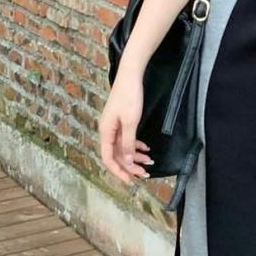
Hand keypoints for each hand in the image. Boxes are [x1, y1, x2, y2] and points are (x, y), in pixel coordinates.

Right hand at [99, 70, 153, 184]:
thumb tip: (127, 163)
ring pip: (123, 147)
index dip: (119, 172)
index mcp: (105, 132)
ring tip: (150, 162)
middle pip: (117, 155)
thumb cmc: (130, 97)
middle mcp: (107, 131)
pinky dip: (136, 144)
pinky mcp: (121, 120)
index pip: (108, 159)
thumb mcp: (131, 122)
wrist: (131, 75)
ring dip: (135, 156)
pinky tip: (146, 148)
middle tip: (145, 174)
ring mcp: (114, 125)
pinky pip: (127, 138)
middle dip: (130, 166)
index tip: (131, 181)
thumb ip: (128, 144)